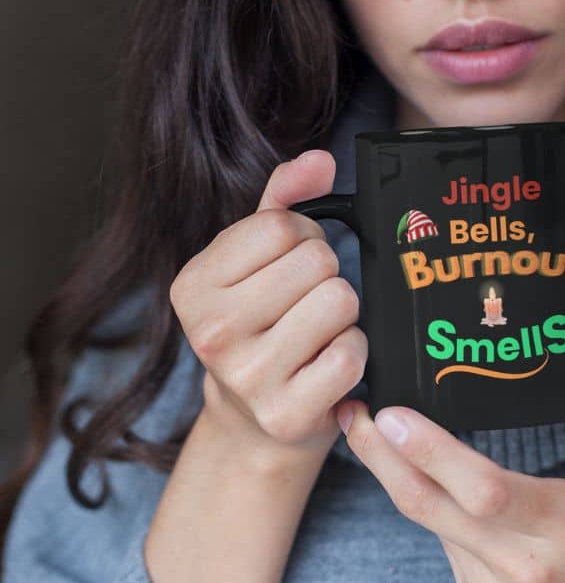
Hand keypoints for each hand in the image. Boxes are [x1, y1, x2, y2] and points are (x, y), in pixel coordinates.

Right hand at [170, 148, 366, 463]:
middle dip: (325, 276)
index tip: (290, 266)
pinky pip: (352, 353)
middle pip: (317, 261)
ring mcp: (247, 378)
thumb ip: (284, 199)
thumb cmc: (259, 323)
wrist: (253, 422)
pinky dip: (353, 353)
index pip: (283, 226)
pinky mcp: (287, 414)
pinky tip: (326, 364)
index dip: (304, 237)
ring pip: (340, 301)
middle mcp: (211, 332)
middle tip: (305, 304)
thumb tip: (321, 160)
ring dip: (343, 314)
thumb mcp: (254, 258)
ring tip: (317, 333)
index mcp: (192, 285)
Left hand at [335, 313, 564, 582]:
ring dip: (399, 478)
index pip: (483, 488)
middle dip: (380, 457)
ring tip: (371, 431)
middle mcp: (525, 565)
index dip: (430, 452)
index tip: (389, 413)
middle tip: (351, 410)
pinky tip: (427, 481)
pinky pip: (445, 549)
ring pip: (430, 524)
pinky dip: (435, 511)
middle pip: (430, 507)